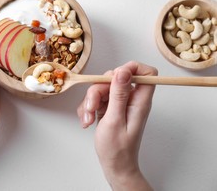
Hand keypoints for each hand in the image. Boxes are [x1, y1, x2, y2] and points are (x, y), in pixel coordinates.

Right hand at [77, 61, 156, 189]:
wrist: (114, 165)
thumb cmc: (117, 149)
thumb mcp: (115, 120)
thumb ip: (119, 94)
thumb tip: (123, 71)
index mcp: (139, 101)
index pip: (147, 73)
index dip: (132, 68)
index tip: (114, 76)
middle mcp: (131, 99)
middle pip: (115, 78)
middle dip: (98, 89)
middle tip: (92, 106)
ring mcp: (120, 102)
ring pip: (102, 87)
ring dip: (89, 101)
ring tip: (88, 119)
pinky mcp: (109, 107)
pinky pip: (96, 98)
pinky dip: (88, 108)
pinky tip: (87, 120)